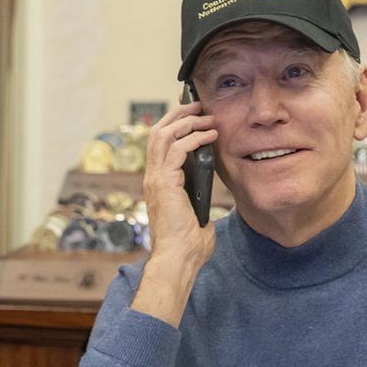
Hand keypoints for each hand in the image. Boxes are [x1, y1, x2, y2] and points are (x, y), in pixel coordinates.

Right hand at [141, 100, 217, 262]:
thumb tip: (214, 200)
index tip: (196, 117)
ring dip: (186, 122)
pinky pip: (176, 149)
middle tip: (199, 106)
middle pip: (158, 132)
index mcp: (159, 183)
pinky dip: (194, 138)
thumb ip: (201, 203)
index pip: (160, 144)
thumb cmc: (188, 245)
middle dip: (179, 115)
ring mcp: (155, 179)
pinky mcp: (164, 183)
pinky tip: (210, 136)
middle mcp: (152, 178)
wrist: (178, 259)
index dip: (176, 126)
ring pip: (164, 135)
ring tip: (206, 117)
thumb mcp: (198, 215)